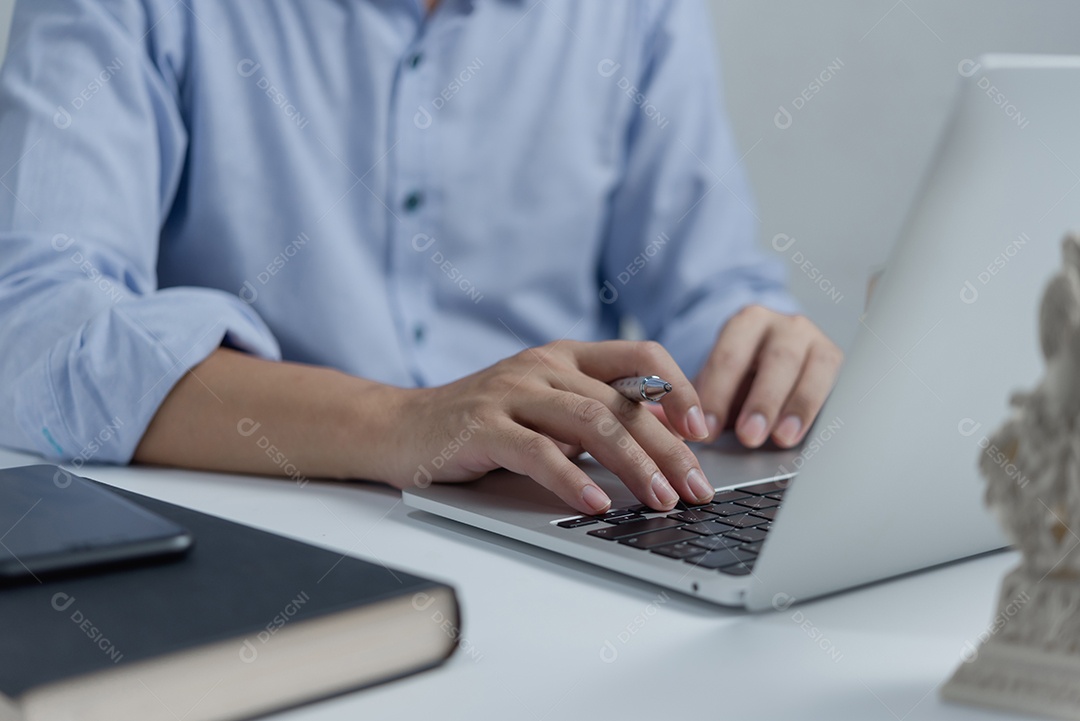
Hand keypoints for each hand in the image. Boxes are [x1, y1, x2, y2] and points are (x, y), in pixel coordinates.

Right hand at [387, 340, 715, 514]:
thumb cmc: (479, 424)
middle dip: (669, 448)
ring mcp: (511, 393)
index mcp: (566, 357)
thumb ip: (594, 414)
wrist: (398, 427)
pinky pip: (538, 452)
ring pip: (590, 422)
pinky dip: (572, 480)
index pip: (641, 358)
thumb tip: (664, 437)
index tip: (704, 432)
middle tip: (697, 488)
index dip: (680, 390)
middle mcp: (542, 366)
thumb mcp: (545, 409)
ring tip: (661, 500)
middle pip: (623, 402)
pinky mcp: (482, 426)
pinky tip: (595, 504)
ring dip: (634, 465)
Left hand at [695, 306, 842, 447]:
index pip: (729, 356)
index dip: (717, 395)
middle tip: (748, 436)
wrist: (776, 362)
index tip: (707, 430)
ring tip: (781, 438)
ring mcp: (815, 340)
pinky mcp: (836, 360)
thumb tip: (694, 433)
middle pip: (776, 360)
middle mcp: (785, 325)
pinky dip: (820, 410)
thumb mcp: (723, 382)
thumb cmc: (746, 376)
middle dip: (762, 402)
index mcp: (747, 322)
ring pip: (812, 370)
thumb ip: (709, 403)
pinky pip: (836, 385)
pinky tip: (809, 433)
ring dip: (797, 407)